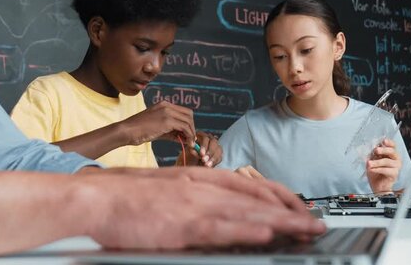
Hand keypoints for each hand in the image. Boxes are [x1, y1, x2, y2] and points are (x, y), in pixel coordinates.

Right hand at [83, 167, 325, 247]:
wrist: (95, 198)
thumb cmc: (126, 197)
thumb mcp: (165, 190)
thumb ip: (193, 197)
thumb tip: (216, 212)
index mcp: (197, 176)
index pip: (248, 184)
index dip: (278, 196)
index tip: (297, 207)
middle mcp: (201, 185)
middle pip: (256, 196)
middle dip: (290, 209)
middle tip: (315, 222)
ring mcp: (193, 203)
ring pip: (248, 211)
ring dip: (283, 221)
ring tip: (308, 229)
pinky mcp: (182, 223)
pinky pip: (223, 227)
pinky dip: (249, 230)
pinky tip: (269, 234)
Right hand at [120, 101, 195, 145]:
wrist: (127, 131)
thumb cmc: (138, 131)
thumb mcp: (157, 129)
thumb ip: (170, 132)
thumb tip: (183, 138)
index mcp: (163, 105)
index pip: (183, 111)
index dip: (188, 123)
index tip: (187, 135)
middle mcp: (167, 106)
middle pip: (189, 114)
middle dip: (192, 127)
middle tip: (191, 139)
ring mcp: (167, 112)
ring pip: (188, 121)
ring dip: (191, 133)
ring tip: (190, 143)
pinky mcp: (167, 120)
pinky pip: (184, 127)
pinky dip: (189, 135)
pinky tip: (186, 143)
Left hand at [176, 131, 222, 166]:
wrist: (191, 165)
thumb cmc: (188, 157)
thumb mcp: (187, 152)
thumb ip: (191, 149)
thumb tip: (193, 148)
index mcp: (201, 136)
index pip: (205, 138)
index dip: (204, 146)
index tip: (201, 154)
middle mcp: (209, 139)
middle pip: (214, 142)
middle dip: (209, 152)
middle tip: (204, 160)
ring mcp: (215, 146)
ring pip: (218, 150)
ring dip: (212, 158)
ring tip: (206, 165)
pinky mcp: (218, 154)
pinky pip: (219, 157)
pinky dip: (214, 162)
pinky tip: (209, 166)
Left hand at [366, 138, 401, 193]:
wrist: (376, 185)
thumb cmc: (375, 172)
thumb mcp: (372, 160)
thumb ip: (373, 154)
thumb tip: (373, 147)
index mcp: (390, 154)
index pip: (393, 145)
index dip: (389, 142)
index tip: (383, 141)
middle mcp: (396, 159)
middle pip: (392, 151)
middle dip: (383, 150)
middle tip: (376, 150)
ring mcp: (396, 167)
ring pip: (387, 161)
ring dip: (376, 162)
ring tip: (369, 163)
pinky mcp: (394, 174)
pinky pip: (386, 170)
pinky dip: (377, 169)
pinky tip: (372, 170)